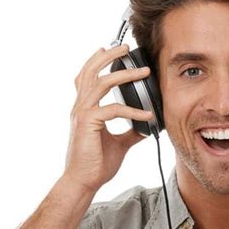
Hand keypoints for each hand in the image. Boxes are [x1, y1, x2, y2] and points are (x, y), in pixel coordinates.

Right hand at [65, 44, 154, 193]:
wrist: (85, 181)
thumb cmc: (96, 163)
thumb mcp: (119, 143)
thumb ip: (130, 132)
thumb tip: (145, 126)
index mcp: (85, 109)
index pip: (87, 77)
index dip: (96, 61)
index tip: (109, 49)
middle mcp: (81, 107)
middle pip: (91, 71)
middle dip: (109, 56)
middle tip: (126, 48)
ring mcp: (82, 113)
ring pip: (102, 83)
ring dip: (125, 75)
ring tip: (144, 71)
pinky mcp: (88, 123)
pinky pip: (113, 109)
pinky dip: (133, 110)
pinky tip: (148, 114)